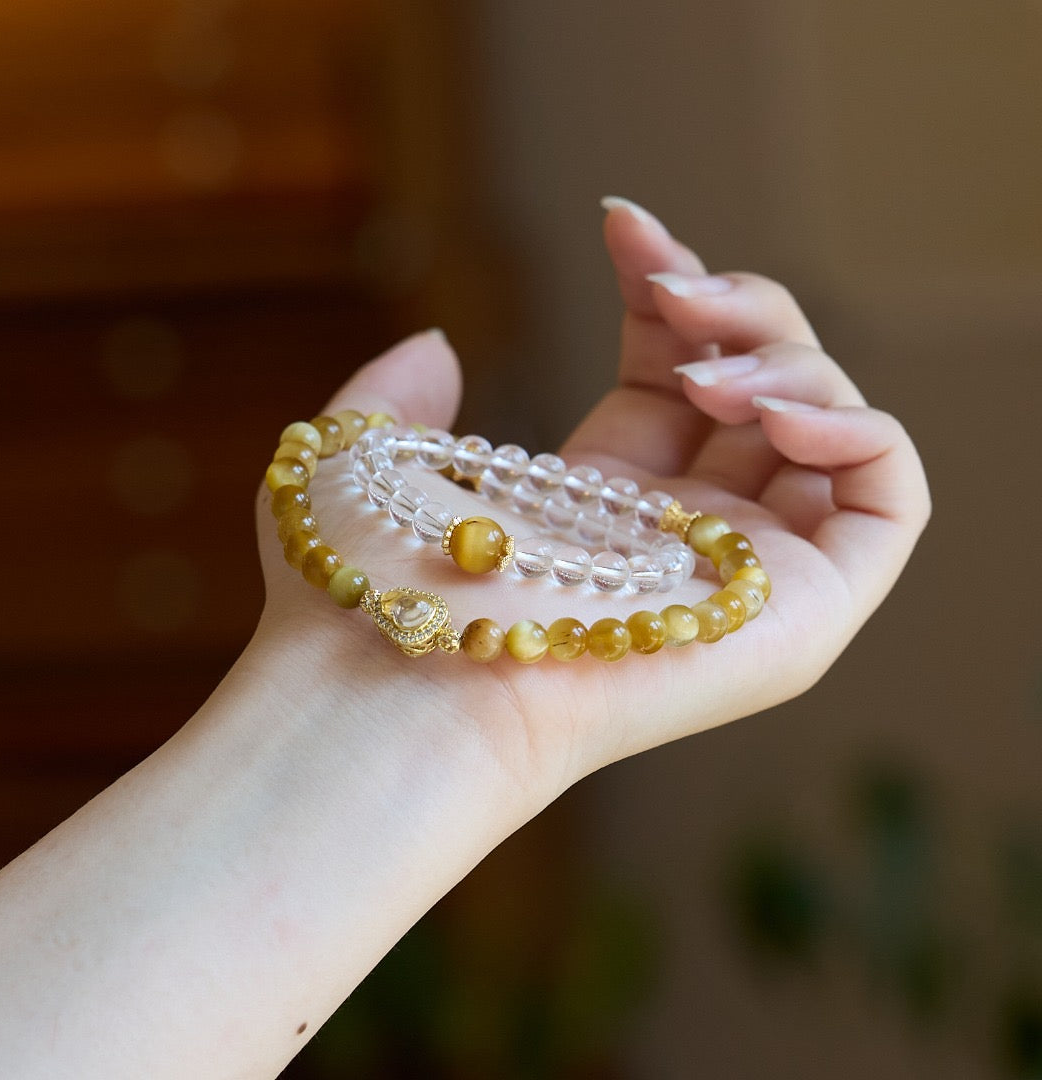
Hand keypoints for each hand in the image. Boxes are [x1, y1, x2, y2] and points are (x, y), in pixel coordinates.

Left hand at [254, 198, 929, 811]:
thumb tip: (437, 346)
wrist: (400, 686)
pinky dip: (860, 427)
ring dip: (788, 360)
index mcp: (599, 501)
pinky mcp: (805, 615)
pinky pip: (891, 501)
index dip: (667, 288)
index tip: (623, 226)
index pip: (674, 372)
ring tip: (704, 375)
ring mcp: (745, 575)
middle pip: (764, 385)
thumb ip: (399, 399)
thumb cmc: (368, 587)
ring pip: (830, 428)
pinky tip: (772, 409)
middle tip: (674, 297)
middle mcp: (679, 536)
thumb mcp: (363, 460)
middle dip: (737, 308)